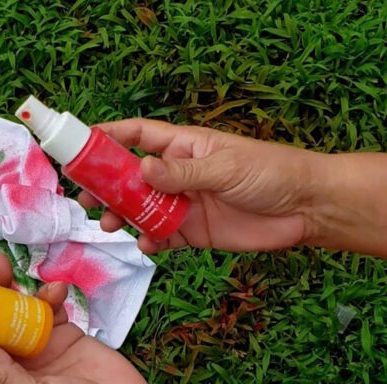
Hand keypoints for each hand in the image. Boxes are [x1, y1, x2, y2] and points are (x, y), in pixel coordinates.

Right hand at [80, 119, 324, 253]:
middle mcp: (179, 174)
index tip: (81, 144)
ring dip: (123, 215)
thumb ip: (182, 173)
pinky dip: (150, 241)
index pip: (139, 136)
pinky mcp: (194, 231)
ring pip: (142, 209)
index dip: (109, 137)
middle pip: (132, 177)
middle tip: (85, 197)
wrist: (305, 209)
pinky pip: (162, 236)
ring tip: (110, 223)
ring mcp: (185, 203)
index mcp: (184, 147)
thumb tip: (141, 170)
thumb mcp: (225, 168)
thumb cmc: (271, 173)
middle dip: (107, 186)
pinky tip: (146, 245)